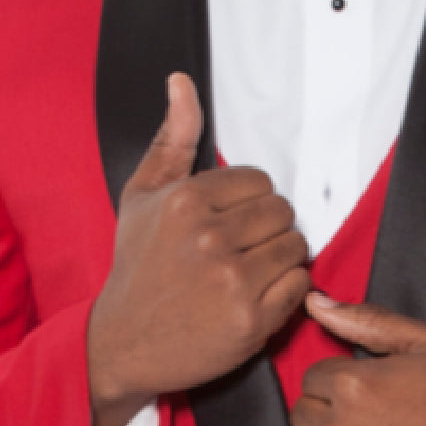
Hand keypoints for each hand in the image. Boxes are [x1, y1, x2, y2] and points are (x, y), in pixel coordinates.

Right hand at [87, 73, 309, 425]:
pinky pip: (301, 285)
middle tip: (240, 251)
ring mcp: (233, 281)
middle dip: (267, 230)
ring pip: (298, 247)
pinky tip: (255, 297)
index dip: (249, 203)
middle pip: (284, 212)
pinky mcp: (252, 320)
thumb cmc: (138, 267)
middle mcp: (210, 238)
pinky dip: (286, 292)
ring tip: (248, 273)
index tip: (229, 223)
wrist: (124, 343)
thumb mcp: (142, 198)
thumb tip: (183, 81)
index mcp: (186, 201)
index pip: (261, 181)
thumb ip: (171, 140)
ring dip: (281, 260)